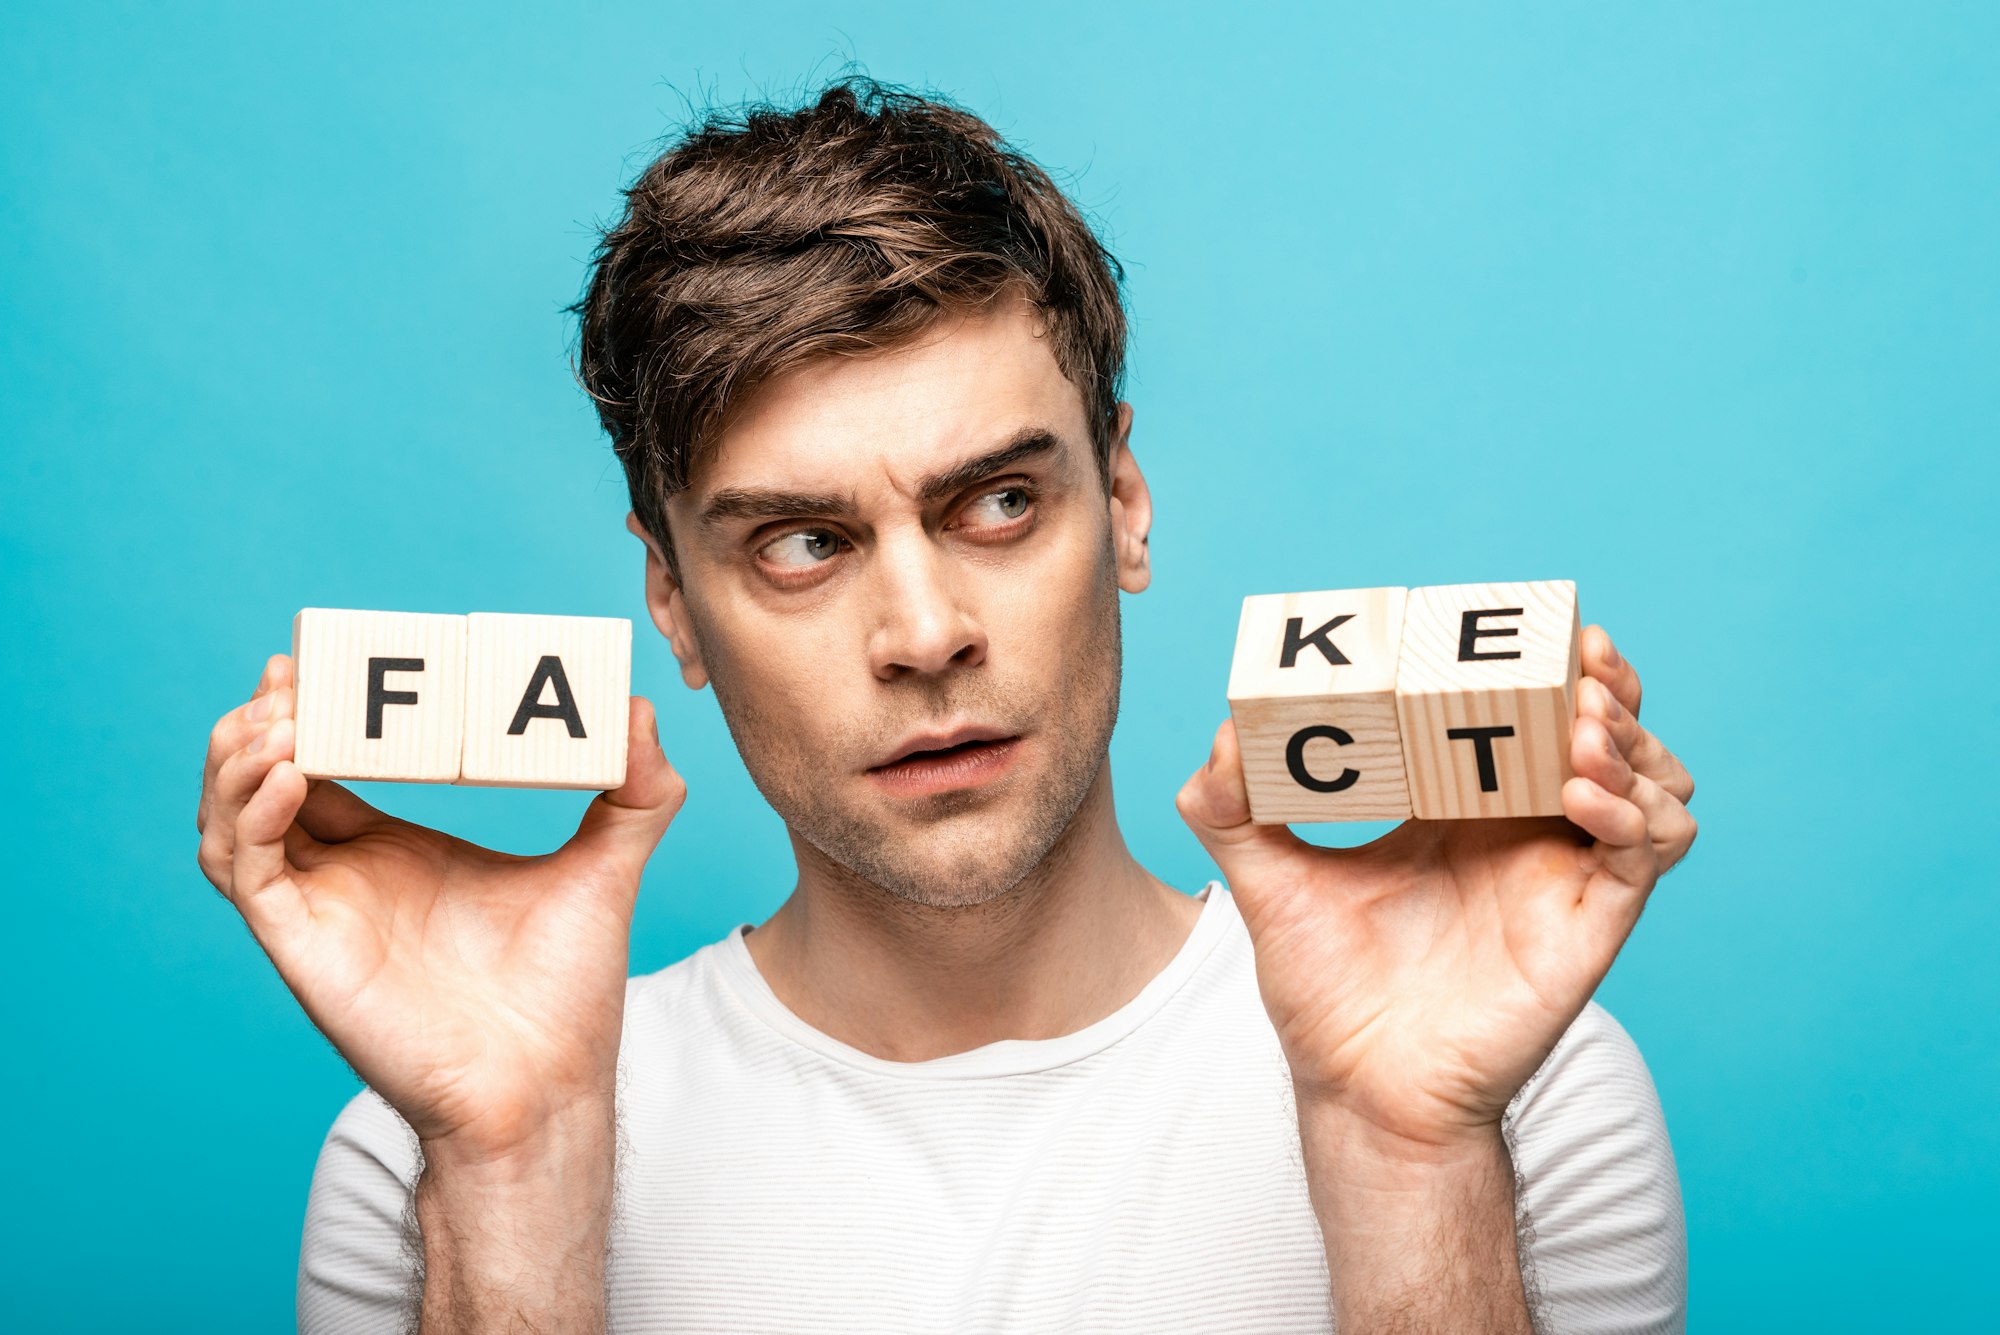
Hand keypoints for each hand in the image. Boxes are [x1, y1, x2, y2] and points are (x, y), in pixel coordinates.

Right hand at [196, 653, 685, 1160]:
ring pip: (231, 820)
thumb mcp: (609, 864)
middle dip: (266, 717)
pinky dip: (252, 812)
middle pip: (263, 779)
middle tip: (293, 671)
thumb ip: (634, 790)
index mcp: (399, 849)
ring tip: (283, 713)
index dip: (316, 709)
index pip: (331, 761)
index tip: (321, 654)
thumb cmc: (568, 992)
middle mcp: (349, 876)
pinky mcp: (304, 947)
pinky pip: (246, 871)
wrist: (549, 1082)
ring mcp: (321, 911)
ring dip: (241, 757)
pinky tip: (292, 771)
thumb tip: (642, 711)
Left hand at [1178, 625, 1695, 1147]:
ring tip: (1580, 726)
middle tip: (1577, 656)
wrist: (1359, 1089)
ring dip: (1630, 737)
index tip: (1524, 622)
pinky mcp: (1591, 922)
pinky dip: (1637, 810)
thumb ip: (1228, 808)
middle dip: (1602, 681)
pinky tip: (1582, 796)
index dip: (1538, 660)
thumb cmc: (1324, 992)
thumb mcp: (1265, 881)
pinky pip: (1654, 850)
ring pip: (1650, 778)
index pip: (1521, 708)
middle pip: (1604, 727)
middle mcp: (1522, 829)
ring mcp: (1564, 873)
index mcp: (1459, 802)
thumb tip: (1221, 735)